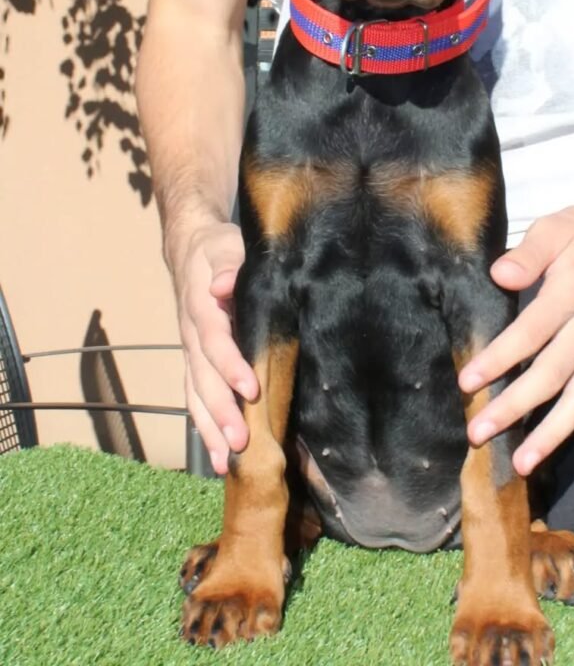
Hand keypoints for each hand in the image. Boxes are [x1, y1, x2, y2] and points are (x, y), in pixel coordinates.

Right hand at [172, 221, 258, 473]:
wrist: (191, 249)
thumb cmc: (218, 248)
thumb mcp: (226, 245)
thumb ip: (228, 264)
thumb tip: (222, 284)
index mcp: (202, 307)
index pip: (216, 341)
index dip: (231, 365)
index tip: (250, 388)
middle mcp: (192, 335)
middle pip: (203, 378)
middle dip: (221, 412)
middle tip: (240, 442)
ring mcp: (190, 351)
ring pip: (196, 394)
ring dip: (210, 429)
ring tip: (225, 461)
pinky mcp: (194, 362)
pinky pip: (194, 397)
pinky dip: (204, 427)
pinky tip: (217, 455)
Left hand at [458, 203, 573, 475]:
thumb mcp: (554, 229)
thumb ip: (528, 254)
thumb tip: (500, 275)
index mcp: (573, 293)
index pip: (531, 333)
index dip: (500, 359)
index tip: (467, 381)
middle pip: (551, 375)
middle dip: (514, 407)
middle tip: (477, 431)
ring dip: (549, 435)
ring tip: (520, 465)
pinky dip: (568, 426)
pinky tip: (543, 447)